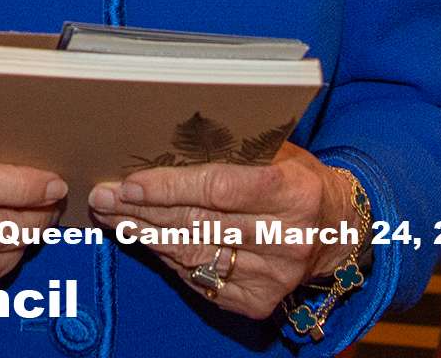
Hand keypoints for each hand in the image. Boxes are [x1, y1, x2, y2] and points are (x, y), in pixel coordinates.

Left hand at [87, 144, 360, 319]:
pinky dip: (167, 259)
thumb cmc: (299, 180)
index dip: (170, 187)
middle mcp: (285, 239)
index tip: (130, 182)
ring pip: (192, 255)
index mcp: (293, 193)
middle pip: (198, 224)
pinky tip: (144, 240)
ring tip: (112, 215)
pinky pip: (198, 280)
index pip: (220, 189)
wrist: (337, 233)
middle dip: (142, 211)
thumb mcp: (280, 153)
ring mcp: (272, 277)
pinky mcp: (258, 303)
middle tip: (103, 197)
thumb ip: (235, 149)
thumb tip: (167, 138)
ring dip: (144, 235)